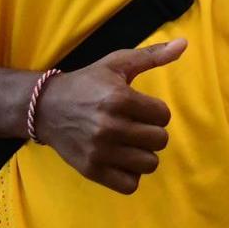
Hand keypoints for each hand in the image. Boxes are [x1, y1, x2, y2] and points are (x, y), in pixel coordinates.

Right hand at [34, 39, 186, 193]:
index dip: (157, 112)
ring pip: (148, 164)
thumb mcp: (117, 64)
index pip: (163, 116)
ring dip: (144, 154)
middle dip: (152, 132)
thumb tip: (184, 43)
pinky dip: (131, 175)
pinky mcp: (90, 170)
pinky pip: (129, 184)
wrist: (44, 107)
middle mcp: (109, 126)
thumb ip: (152, 56)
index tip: (142, 109)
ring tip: (131, 144)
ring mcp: (99, 151)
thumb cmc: (87, 83)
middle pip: (159, 140)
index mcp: (118, 99)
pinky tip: (123, 160)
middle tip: (137, 127)